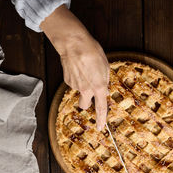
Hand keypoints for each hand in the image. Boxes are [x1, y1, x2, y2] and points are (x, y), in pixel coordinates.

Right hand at [40, 5, 108, 130]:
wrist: (74, 44)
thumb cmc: (92, 52)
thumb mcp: (106, 67)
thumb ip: (105, 81)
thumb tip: (104, 90)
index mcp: (98, 87)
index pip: (101, 108)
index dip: (101, 119)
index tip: (100, 127)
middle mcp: (86, 89)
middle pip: (84, 106)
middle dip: (87, 103)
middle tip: (90, 93)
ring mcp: (75, 86)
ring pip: (79, 93)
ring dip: (82, 87)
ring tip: (85, 71)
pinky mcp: (67, 80)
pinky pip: (73, 84)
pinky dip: (77, 79)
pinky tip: (78, 68)